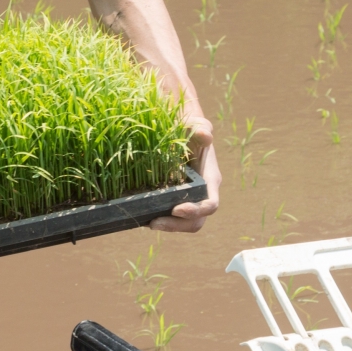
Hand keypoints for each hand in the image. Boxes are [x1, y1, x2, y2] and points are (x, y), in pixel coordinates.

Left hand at [153, 112, 220, 232]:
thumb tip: (205, 135)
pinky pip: (169, 216)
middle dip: (177, 225)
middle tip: (154, 223)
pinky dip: (157, 218)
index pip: (210, 204)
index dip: (196, 211)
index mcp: (210, 180)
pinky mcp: (174, 200)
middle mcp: (201, 194)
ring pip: (182, 223)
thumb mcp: (195, 124)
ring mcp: (188, 199)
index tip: (177, 209)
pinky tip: (141, 215)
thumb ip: (200, 127)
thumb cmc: (190, 128)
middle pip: (196, 222)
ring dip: (166, 226)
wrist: (181, 133)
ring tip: (146, 221)